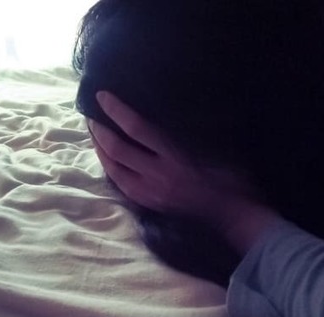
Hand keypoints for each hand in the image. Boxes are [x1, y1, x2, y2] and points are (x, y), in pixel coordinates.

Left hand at [89, 91, 281, 252]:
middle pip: (118, 150)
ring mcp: (152, 193)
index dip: (117, 111)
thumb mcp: (213, 146)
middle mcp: (158, 175)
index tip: (103, 96)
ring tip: (95, 135)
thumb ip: (187, 131)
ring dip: (100, 151)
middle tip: (91, 116)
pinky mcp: (151, 204)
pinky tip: (108, 161)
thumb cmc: (230, 175)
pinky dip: (110, 170)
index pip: (137, 128)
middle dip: (99, 131)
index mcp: (176, 156)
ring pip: (113, 170)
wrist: (232, 212)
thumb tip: (166, 107)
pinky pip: (121, 186)